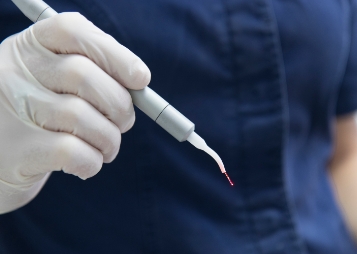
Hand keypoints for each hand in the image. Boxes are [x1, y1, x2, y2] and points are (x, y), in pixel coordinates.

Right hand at [0, 12, 149, 212]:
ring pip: (81, 117)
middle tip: (124, 122)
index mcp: (29, 48)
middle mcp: (14, 73)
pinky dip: (92, 161)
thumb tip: (138, 81)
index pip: (73, 32)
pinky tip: (89, 164)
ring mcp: (12, 111)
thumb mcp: (51, 79)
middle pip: (83, 76)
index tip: (140, 79)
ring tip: (107, 148)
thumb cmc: (40, 114)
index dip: (115, 54)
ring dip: (109, 139)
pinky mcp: (18, 150)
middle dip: (119, 105)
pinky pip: (72, 152)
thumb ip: (90, 71)